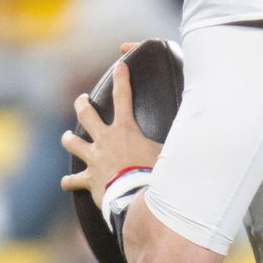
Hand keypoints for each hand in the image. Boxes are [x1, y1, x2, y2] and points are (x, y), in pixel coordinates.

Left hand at [60, 61, 162, 206]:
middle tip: (82, 99)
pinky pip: (72, 180)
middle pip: (86, 114)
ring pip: (72, 143)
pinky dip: (69, 181)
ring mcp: (93, 159)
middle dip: (82, 104)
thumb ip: (174, 141)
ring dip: (69, 139)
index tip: (119, 66)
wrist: (134, 197)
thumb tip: (196, 132)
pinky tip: (67, 183)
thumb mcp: (166, 153)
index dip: (121, 79)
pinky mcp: (88, 179)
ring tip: (67, 137)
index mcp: (124, 130)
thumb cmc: (152, 174)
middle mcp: (104, 140)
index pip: (123, 97)